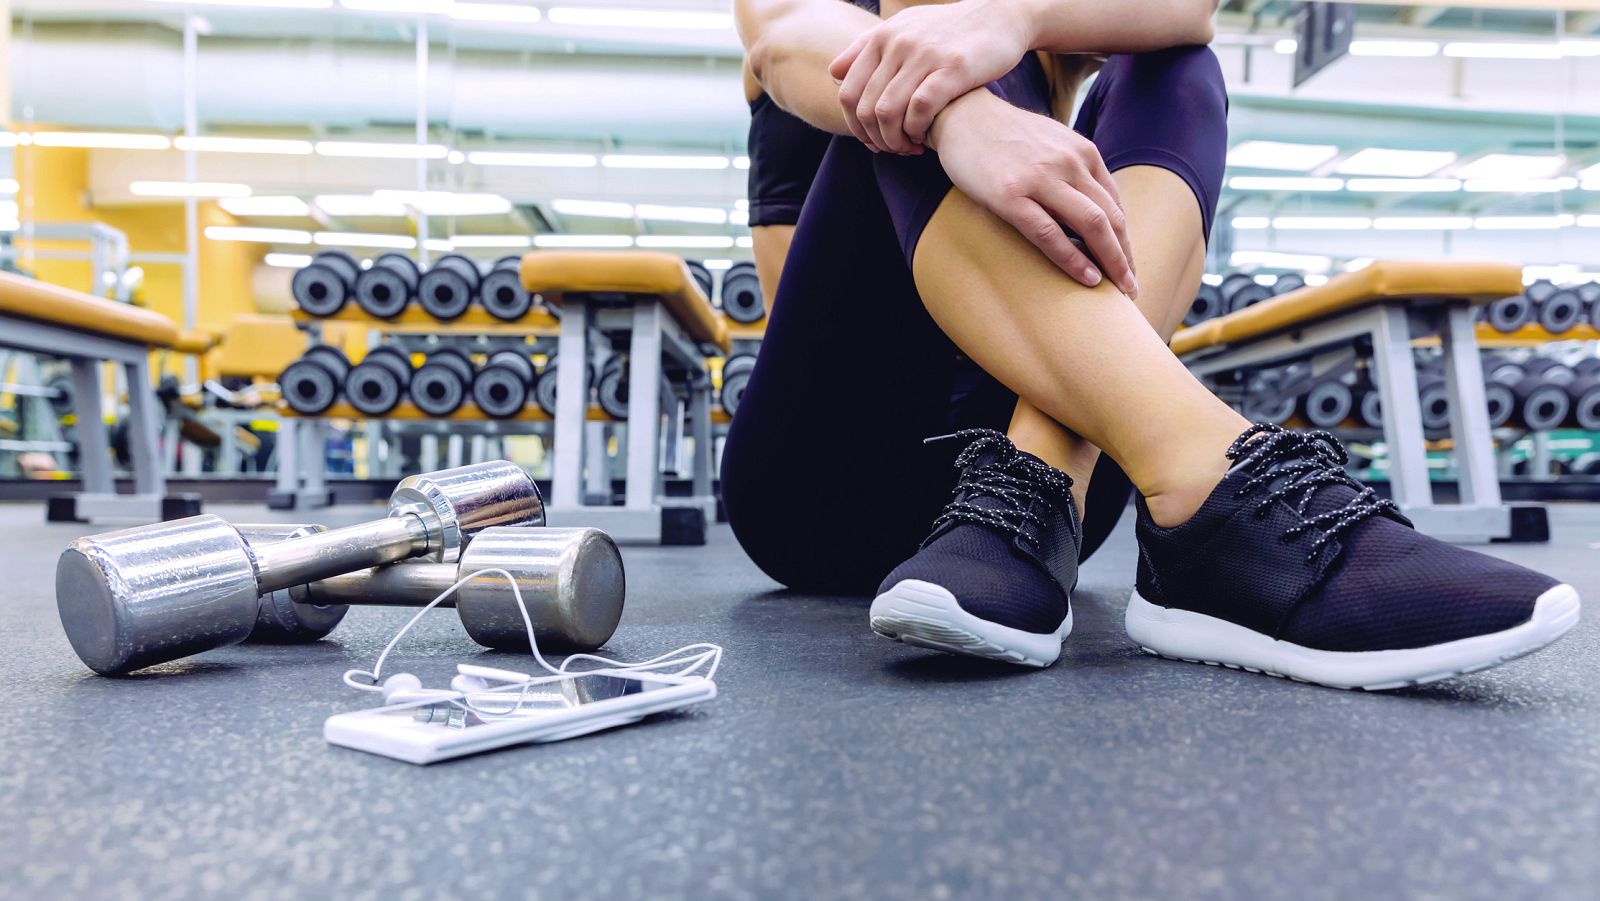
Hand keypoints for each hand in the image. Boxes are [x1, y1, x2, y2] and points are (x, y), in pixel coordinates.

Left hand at [829, 0, 1034, 153]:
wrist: (999, 16)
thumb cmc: (948, 31)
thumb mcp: (904, 29)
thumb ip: (866, 49)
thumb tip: (834, 72)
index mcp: (881, 38)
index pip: (847, 93)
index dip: (855, 127)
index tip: (872, 141)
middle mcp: (898, 44)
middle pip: (865, 108)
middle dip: (875, 139)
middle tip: (892, 150)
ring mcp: (924, 55)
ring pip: (887, 112)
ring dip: (894, 140)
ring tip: (909, 148)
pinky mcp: (952, 68)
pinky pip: (919, 109)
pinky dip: (916, 131)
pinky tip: (924, 138)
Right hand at [931, 90, 1135, 296]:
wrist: (961, 114)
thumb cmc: (1004, 136)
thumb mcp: (1051, 144)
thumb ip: (1074, 171)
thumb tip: (1090, 208)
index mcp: (1083, 153)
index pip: (1115, 205)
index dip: (1126, 240)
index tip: (1127, 265)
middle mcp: (1069, 163)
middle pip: (1111, 218)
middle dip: (1125, 257)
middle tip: (1132, 288)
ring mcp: (1041, 179)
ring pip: (1091, 225)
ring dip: (1112, 261)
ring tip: (1120, 290)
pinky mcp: (1010, 195)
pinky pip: (1050, 233)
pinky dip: (1073, 260)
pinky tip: (1088, 278)